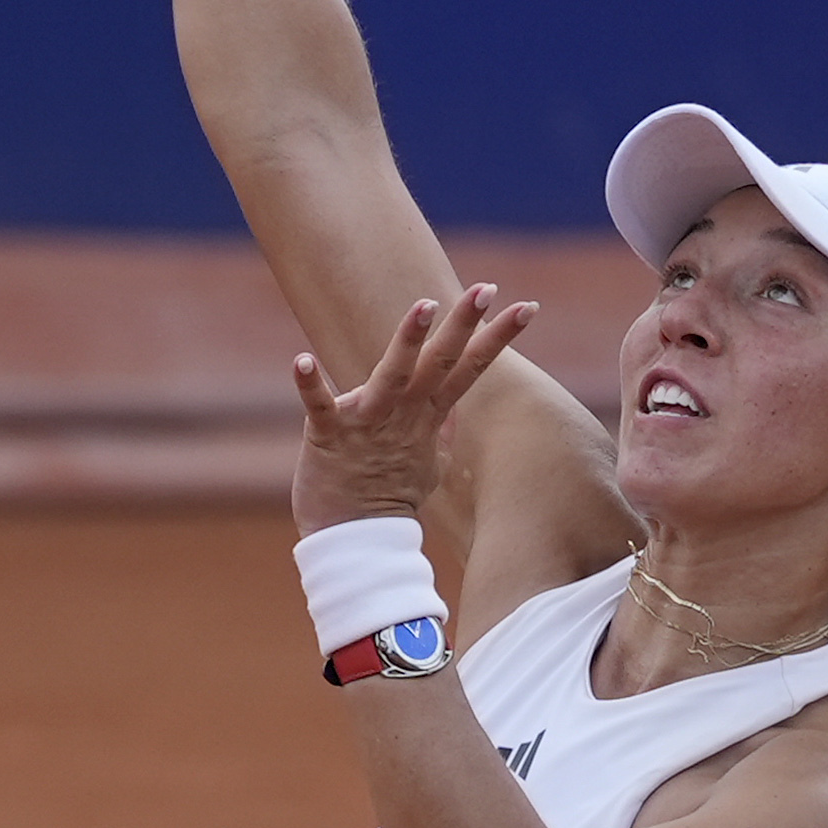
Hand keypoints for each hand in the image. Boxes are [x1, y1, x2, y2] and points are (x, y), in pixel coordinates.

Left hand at [290, 284, 538, 528]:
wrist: (353, 538)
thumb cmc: (388, 496)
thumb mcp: (427, 460)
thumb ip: (439, 430)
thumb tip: (453, 409)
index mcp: (427, 415)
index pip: (470, 369)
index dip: (497, 338)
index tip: (527, 306)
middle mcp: (403, 414)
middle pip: (441, 362)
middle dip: (464, 325)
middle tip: (485, 289)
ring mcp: (368, 423)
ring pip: (392, 375)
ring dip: (408, 341)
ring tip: (424, 306)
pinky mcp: (329, 434)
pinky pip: (319, 405)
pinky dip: (310, 383)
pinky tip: (300, 360)